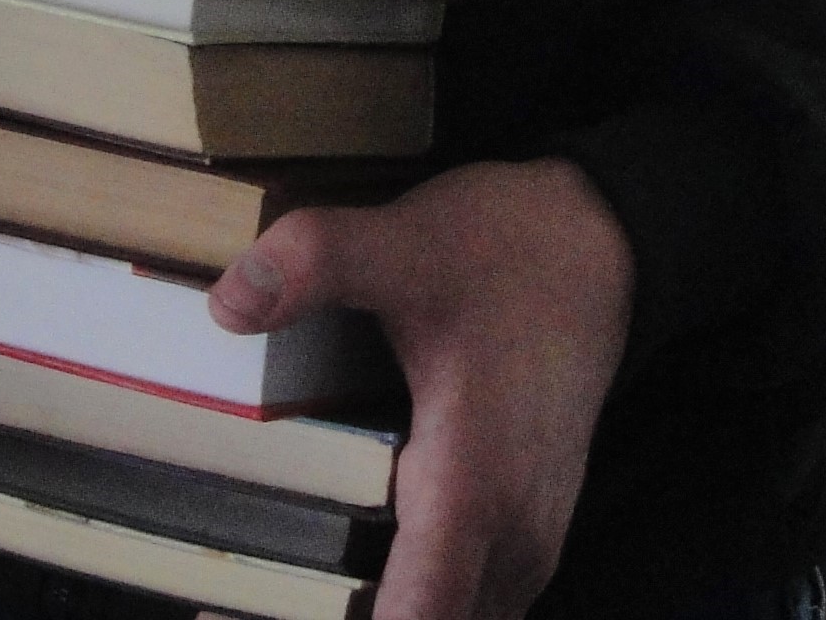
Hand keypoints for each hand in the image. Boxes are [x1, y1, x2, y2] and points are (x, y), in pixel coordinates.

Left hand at [210, 159, 635, 619]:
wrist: (596, 248)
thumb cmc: (506, 255)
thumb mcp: (405, 243)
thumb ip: (319, 262)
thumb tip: (229, 303)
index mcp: (473, 488)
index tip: (249, 614)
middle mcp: (508, 539)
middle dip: (337, 617)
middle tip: (239, 599)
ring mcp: (524, 548)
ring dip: (379, 614)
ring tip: (281, 584)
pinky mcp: (523, 540)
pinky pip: (465, 608)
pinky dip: (411, 607)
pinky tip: (344, 576)